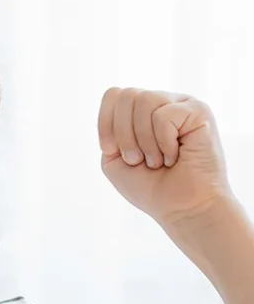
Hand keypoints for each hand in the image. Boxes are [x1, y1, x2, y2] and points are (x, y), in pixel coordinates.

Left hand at [98, 88, 231, 227]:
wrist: (181, 208)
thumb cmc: (150, 187)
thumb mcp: (114, 159)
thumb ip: (109, 129)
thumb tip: (117, 98)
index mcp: (140, 113)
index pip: (113, 95)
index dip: (105, 123)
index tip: (111, 150)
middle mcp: (162, 103)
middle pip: (126, 95)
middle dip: (124, 135)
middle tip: (138, 160)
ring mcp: (181, 104)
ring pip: (144, 100)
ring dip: (143, 140)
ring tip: (157, 160)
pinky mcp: (198, 110)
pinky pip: (164, 115)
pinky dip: (163, 142)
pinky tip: (175, 155)